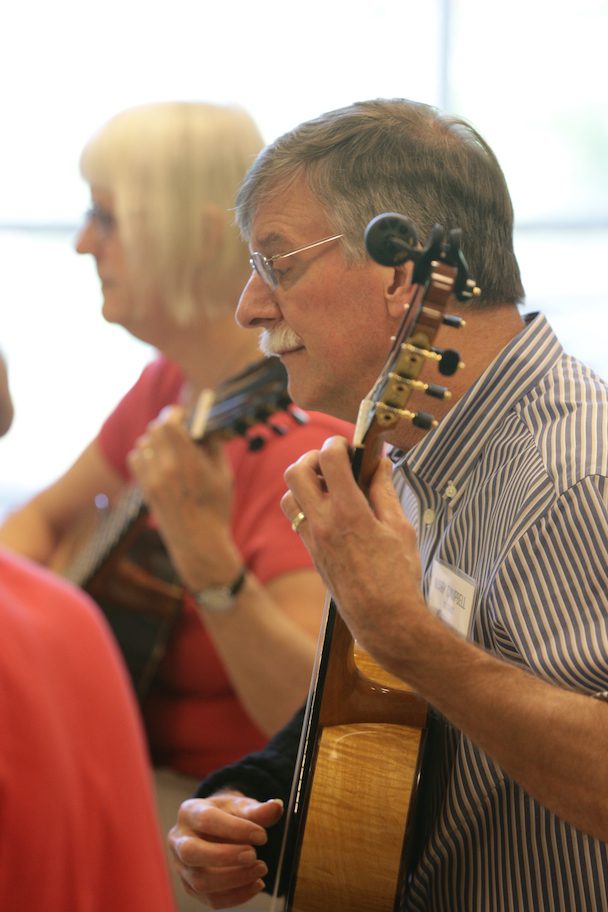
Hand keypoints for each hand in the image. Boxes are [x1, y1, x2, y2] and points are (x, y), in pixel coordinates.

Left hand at [127, 407, 241, 587]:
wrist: (198, 542)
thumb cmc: (216, 508)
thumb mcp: (224, 475)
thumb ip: (213, 446)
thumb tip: (205, 424)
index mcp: (190, 463)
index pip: (169, 423)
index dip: (175, 414)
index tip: (184, 416)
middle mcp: (167, 469)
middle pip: (155, 429)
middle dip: (167, 425)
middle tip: (179, 431)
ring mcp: (153, 479)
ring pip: (144, 442)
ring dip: (156, 440)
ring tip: (170, 449)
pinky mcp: (145, 488)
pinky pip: (136, 457)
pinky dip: (145, 454)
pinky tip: (158, 461)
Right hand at [169, 792, 283, 908]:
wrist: (216, 828)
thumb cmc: (227, 815)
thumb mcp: (240, 806)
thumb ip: (258, 809)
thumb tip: (277, 805)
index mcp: (189, 812)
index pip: (206, 820)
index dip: (235, 829)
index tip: (262, 836)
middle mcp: (179, 840)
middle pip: (192, 853)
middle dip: (225, 857)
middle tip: (254, 855)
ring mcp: (182, 867)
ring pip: (199, 881)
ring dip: (234, 879)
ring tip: (260, 870)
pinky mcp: (191, 887)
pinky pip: (210, 899)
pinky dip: (236, 896)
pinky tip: (255, 884)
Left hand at [281, 436, 428, 666]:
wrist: (382, 619)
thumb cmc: (397, 576)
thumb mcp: (399, 527)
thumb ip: (384, 491)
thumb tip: (379, 464)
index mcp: (348, 512)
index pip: (330, 459)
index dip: (339, 443)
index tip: (350, 444)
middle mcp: (323, 523)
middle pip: (295, 472)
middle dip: (311, 457)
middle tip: (333, 461)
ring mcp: (312, 539)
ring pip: (288, 496)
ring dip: (303, 482)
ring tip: (328, 484)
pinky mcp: (310, 552)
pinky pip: (296, 518)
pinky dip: (306, 504)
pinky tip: (330, 508)